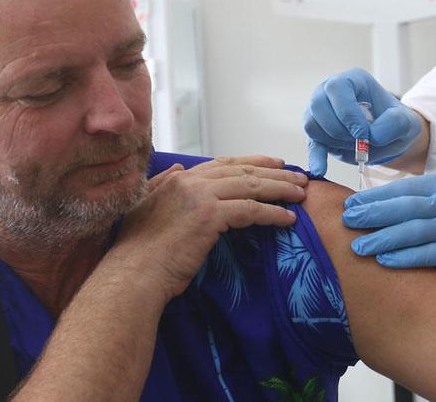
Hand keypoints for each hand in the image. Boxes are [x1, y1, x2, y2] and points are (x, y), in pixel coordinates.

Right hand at [109, 155, 308, 300]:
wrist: (133, 273)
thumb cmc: (138, 251)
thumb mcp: (145, 208)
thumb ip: (161, 184)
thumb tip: (176, 168)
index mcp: (178, 178)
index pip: (225, 164)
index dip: (254, 162)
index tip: (276, 164)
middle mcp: (190, 180)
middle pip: (244, 171)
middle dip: (276, 174)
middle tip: (299, 178)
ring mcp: (200, 196)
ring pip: (252, 187)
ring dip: (281, 190)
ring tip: (301, 194)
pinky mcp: (210, 216)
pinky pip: (252, 210)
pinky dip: (273, 213)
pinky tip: (288, 218)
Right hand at [303, 68, 422, 175]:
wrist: (388, 138)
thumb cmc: (395, 124)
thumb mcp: (405, 122)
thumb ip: (394, 124)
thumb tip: (370, 136)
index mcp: (352, 79)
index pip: (337, 88)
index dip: (347, 113)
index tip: (363, 134)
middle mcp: (330, 89)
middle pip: (318, 105)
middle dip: (340, 130)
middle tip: (360, 143)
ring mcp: (320, 110)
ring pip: (312, 124)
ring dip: (334, 141)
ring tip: (354, 146)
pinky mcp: (316, 131)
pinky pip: (310, 143)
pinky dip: (316, 157)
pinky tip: (321, 169)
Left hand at [343, 174, 435, 277]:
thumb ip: (419, 200)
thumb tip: (373, 208)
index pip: (402, 189)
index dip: (373, 197)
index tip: (350, 204)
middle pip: (404, 208)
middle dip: (372, 214)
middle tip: (347, 221)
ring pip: (412, 231)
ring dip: (382, 239)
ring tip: (358, 246)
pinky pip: (427, 254)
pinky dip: (404, 257)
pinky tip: (384, 261)